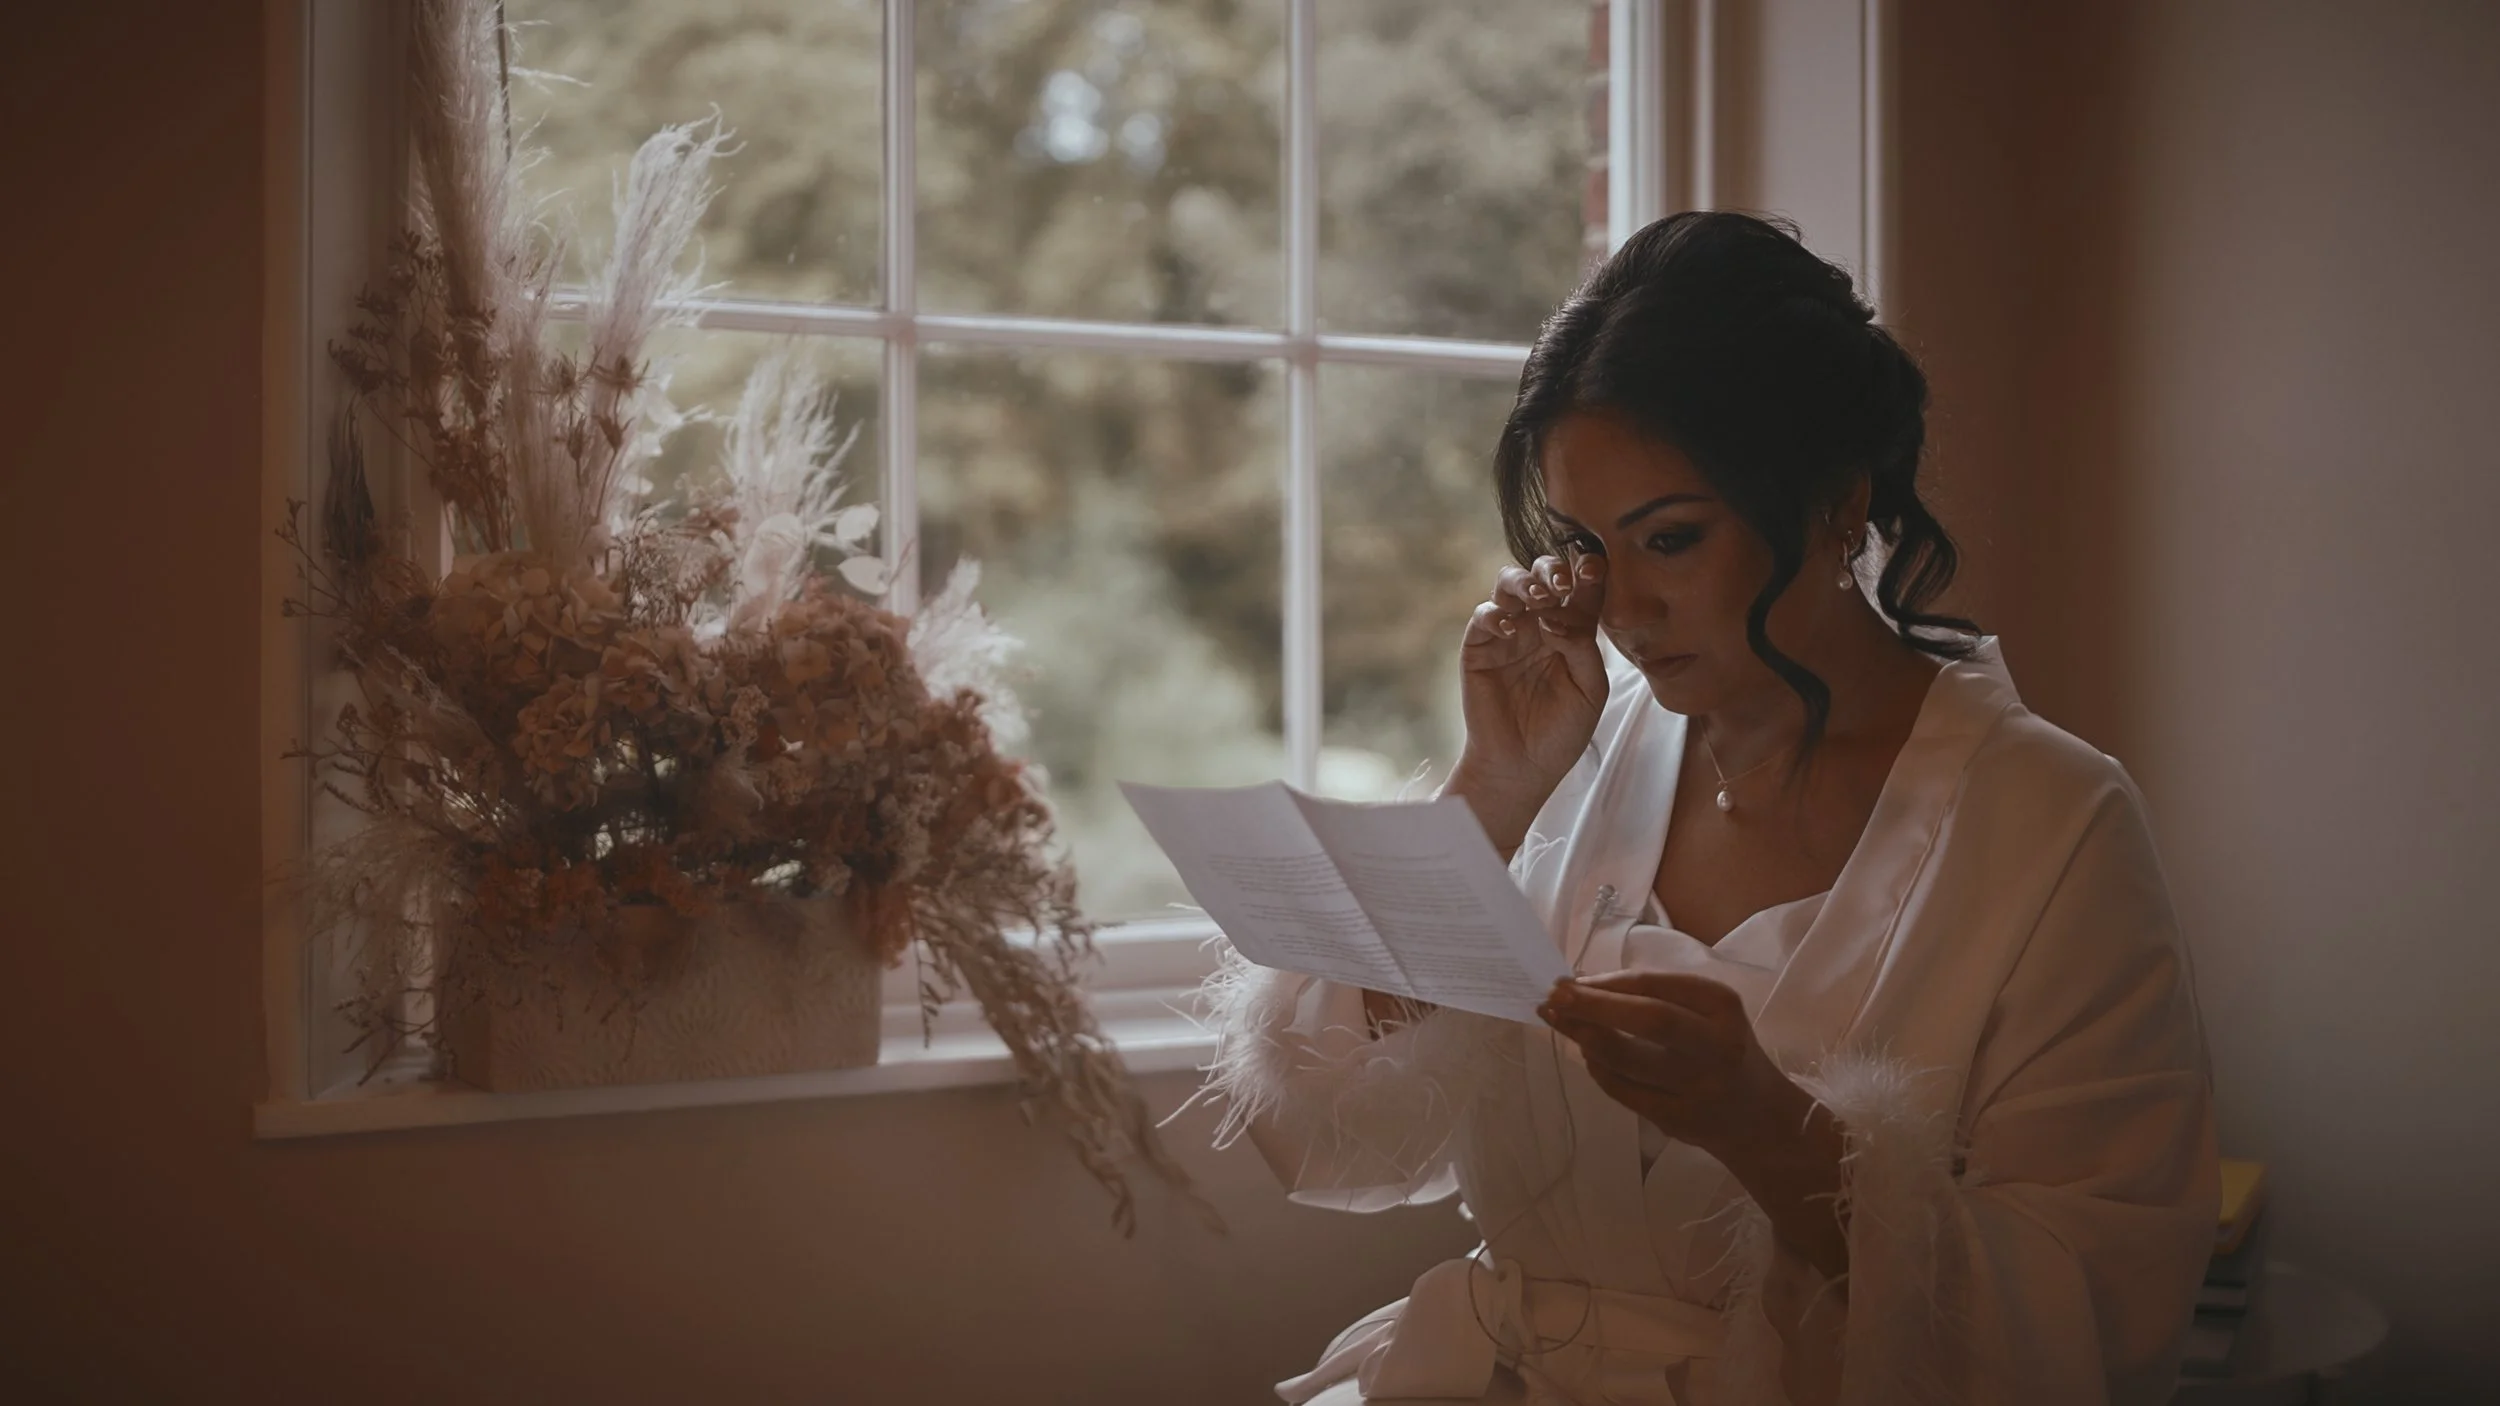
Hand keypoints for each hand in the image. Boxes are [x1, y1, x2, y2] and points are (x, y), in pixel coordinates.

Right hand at [1451, 551, 1609, 848]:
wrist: (1523, 767)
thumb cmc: (1562, 731)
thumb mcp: (1590, 689)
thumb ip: (1583, 646)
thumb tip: (1556, 615)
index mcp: (1571, 630)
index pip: (1580, 590)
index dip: (1587, 573)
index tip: (1594, 567)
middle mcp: (1539, 624)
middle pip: (1543, 575)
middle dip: (1553, 570)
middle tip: (1563, 584)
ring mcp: (1507, 633)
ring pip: (1509, 583)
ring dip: (1524, 581)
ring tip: (1539, 597)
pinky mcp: (1479, 648)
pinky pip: (1482, 616)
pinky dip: (1495, 614)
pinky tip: (1512, 628)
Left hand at [1535, 969, 1793, 1159]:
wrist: (1759, 1119)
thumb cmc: (1721, 1049)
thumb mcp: (1707, 1012)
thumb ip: (1656, 995)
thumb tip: (1586, 983)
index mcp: (1721, 1006)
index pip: (1657, 985)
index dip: (1607, 982)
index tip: (1569, 980)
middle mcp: (1715, 1045)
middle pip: (1651, 1020)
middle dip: (1595, 1007)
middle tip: (1554, 999)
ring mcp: (1698, 1087)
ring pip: (1630, 1061)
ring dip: (1585, 1039)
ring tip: (1558, 1023)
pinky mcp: (1678, 1120)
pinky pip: (1625, 1091)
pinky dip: (1599, 1070)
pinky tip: (1586, 1054)